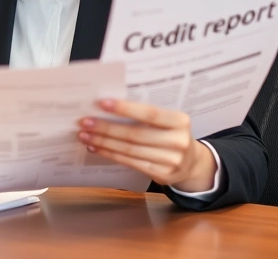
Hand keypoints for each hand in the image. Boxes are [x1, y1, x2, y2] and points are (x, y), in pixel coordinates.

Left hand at [77, 99, 216, 192]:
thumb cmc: (172, 134)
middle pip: (135, 134)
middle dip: (107, 128)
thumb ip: (146, 114)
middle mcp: (178, 141)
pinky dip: (111, 154)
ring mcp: (171, 161)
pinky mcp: (162, 175)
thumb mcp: (169, 121)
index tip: (102, 103)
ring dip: (104, 142)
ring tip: (85, 135)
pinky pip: (130, 162)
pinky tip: (97, 148)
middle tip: (85, 122)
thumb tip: (108, 106)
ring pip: (130, 150)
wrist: (192, 163)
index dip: (125, 108)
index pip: (150, 113)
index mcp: (180, 121)